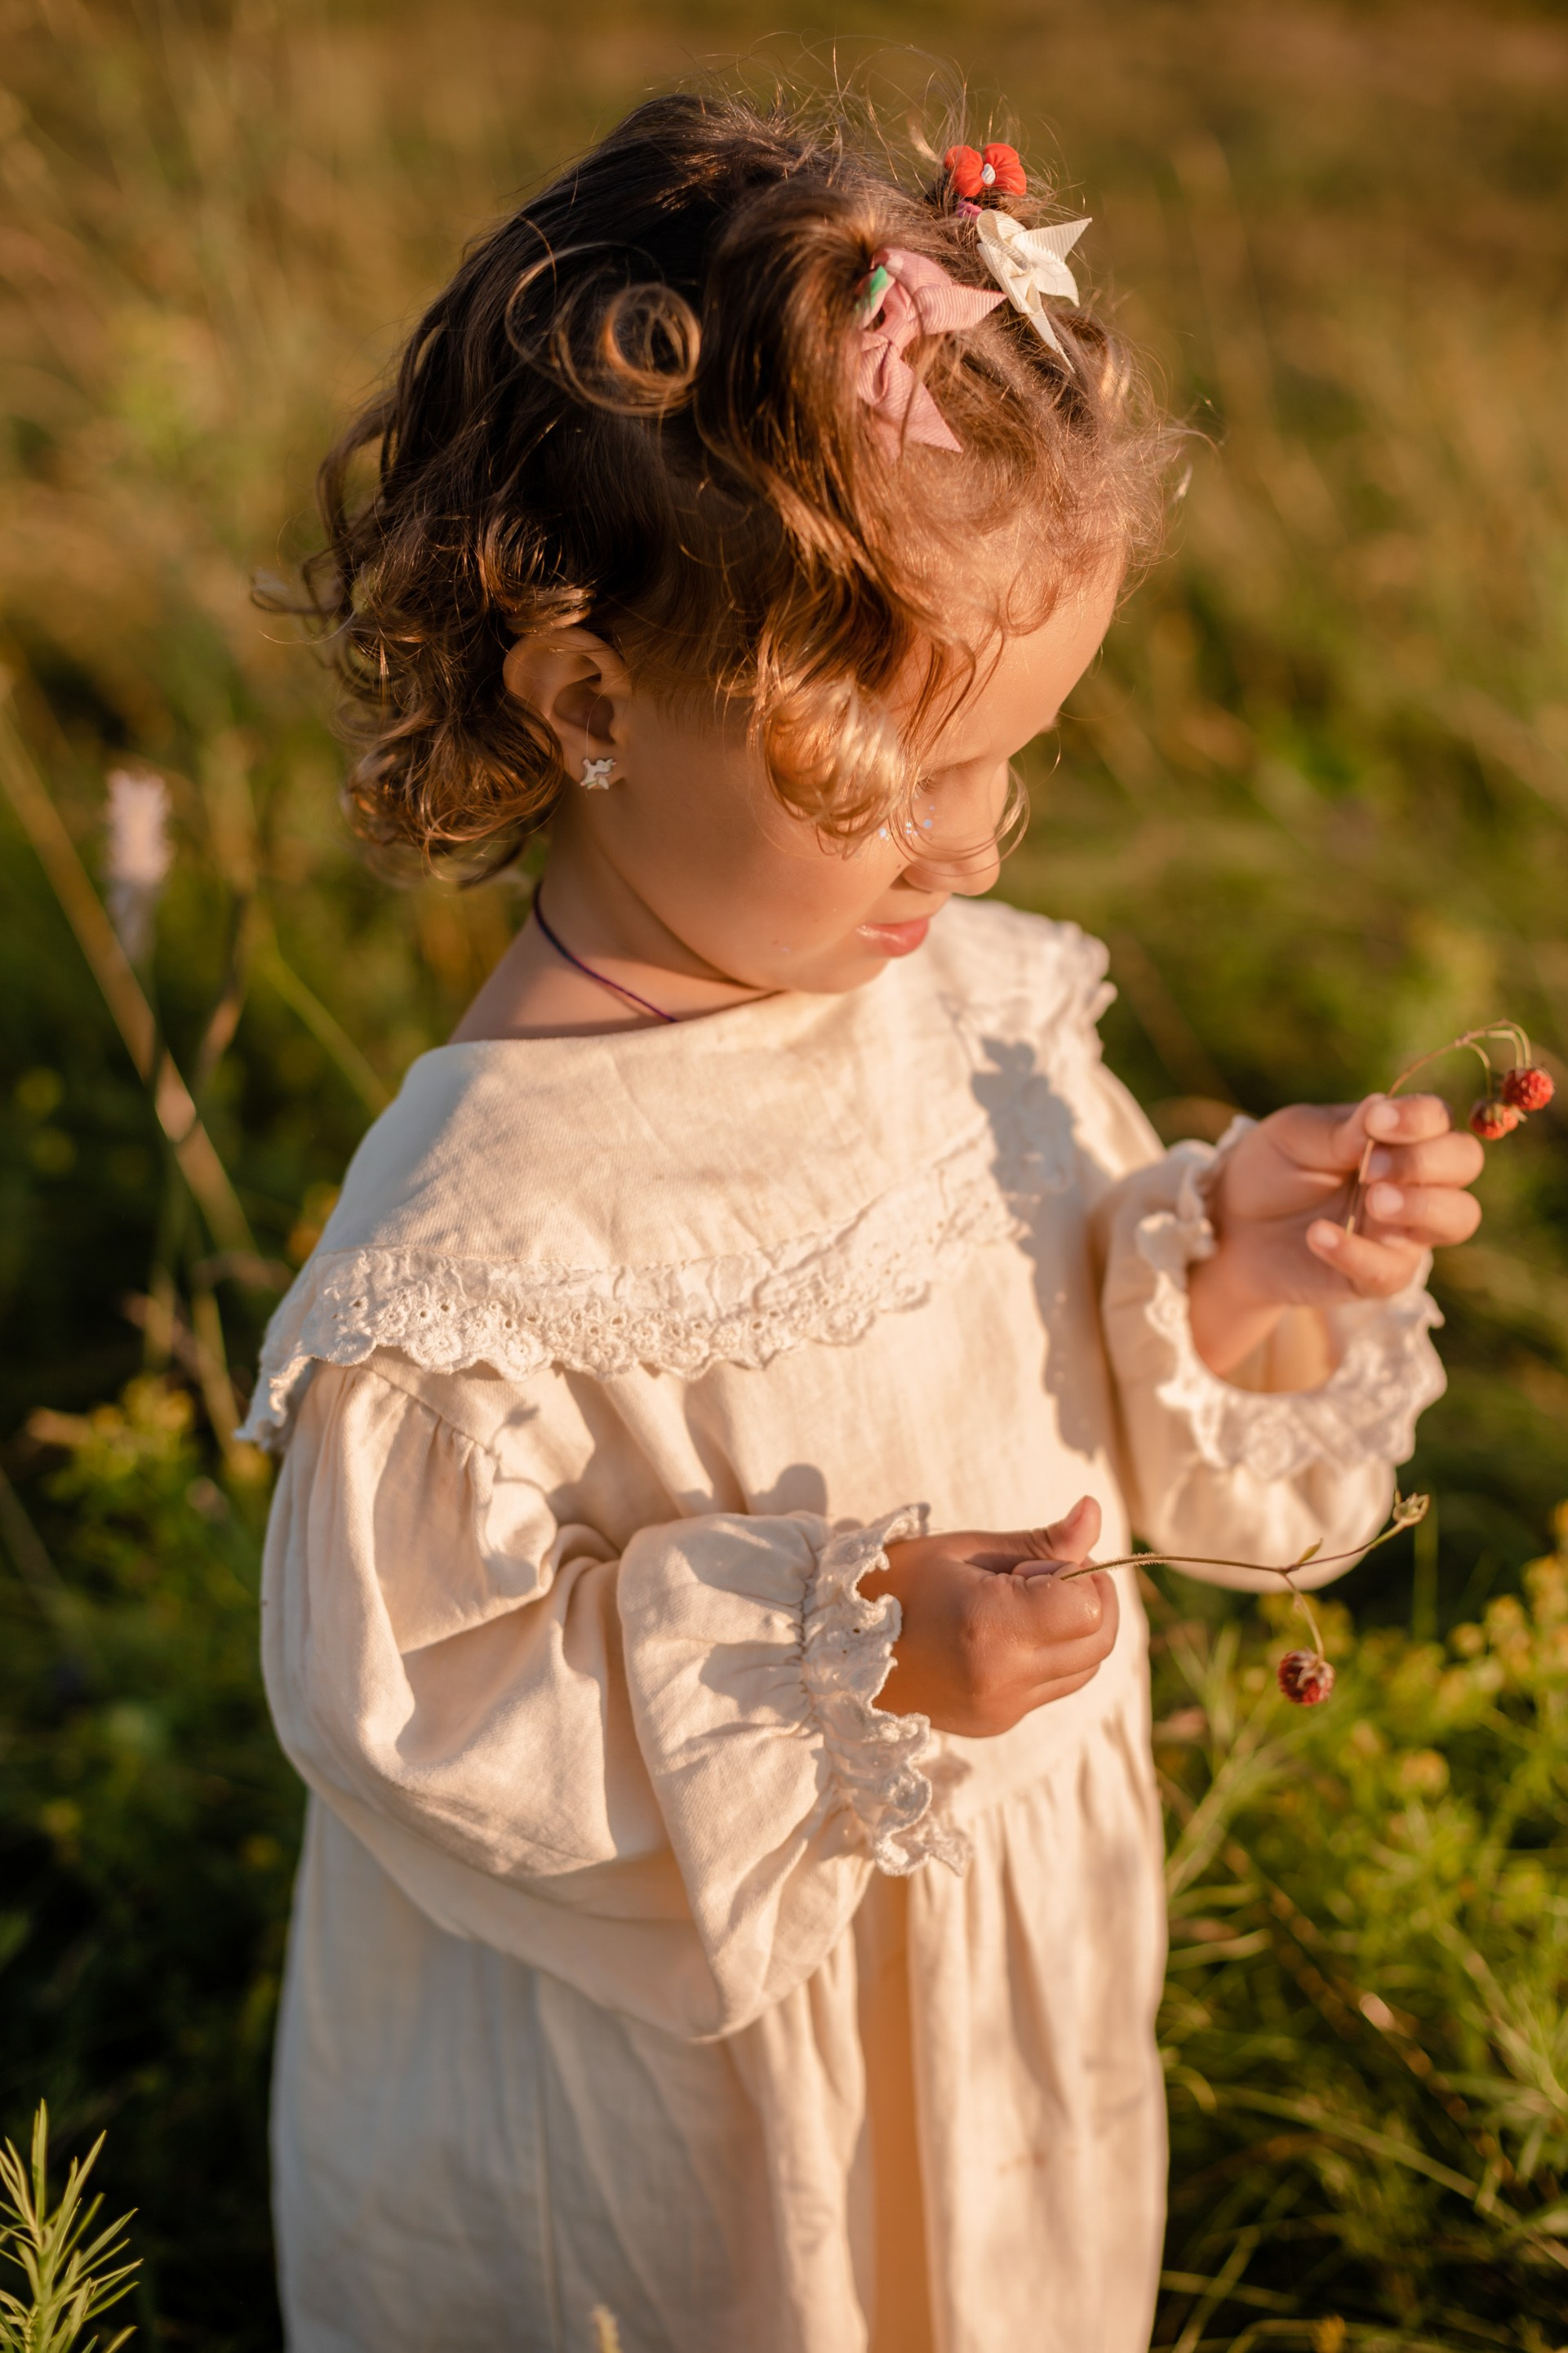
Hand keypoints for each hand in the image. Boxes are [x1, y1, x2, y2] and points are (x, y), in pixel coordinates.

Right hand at [860, 1497, 1118, 1736]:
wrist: (835, 1649)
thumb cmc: (895, 1583)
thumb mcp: (964, 1550)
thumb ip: (1039, 1543)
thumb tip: (1096, 1515)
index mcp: (991, 1626)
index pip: (1088, 1607)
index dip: (1081, 1575)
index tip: (1041, 1562)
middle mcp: (1003, 1677)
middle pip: (1099, 1643)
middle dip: (1091, 1601)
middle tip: (1045, 1576)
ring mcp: (1001, 1708)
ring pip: (1084, 1670)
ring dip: (1075, 1632)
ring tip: (1022, 1606)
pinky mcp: (997, 1723)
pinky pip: (1053, 1688)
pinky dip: (1050, 1657)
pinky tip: (1005, 1635)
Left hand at [1188, 1093, 1482, 1374]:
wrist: (1230, 1225)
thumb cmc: (1270, 1169)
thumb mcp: (1295, 1136)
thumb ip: (1341, 1129)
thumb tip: (1382, 1105)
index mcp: (1398, 1136)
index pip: (1438, 1119)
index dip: (1419, 1119)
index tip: (1378, 1121)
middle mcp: (1414, 1180)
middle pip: (1465, 1163)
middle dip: (1427, 1161)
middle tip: (1372, 1167)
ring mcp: (1402, 1230)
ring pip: (1457, 1218)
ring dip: (1422, 1206)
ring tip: (1372, 1200)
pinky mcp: (1377, 1275)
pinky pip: (1391, 1271)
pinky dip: (1357, 1252)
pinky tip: (1318, 1235)